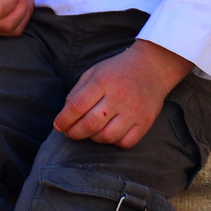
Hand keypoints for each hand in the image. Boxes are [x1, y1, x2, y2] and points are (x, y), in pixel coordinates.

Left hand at [53, 40, 193, 147]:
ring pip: (107, 137)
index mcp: (102, 82)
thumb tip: (65, 114)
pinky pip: (126, 142)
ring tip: (89, 132)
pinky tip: (108, 134)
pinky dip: (113, 142)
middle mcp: (118, 98)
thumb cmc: (117, 70)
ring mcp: (134, 111)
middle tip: (69, 133)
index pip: (77, 106)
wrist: (152, 67)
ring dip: (93, 138)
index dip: (63, 119)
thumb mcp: (93, 72)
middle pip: (90, 124)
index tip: (57, 125)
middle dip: (74, 133)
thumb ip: (78, 91)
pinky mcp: (145, 122)